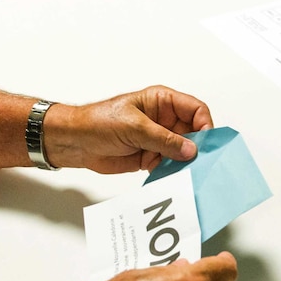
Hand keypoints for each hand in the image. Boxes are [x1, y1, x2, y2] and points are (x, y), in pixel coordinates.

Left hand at [45, 85, 212, 172]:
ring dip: (184, 162)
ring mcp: (159, 139)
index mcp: (162, 102)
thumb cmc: (98, 122)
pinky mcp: (152, 156)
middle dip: (196, 147)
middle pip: (194, 132)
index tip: (205, 142)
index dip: (205, 124)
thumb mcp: (134, 127)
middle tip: (199, 162)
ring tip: (184, 173)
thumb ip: (164, 139)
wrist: (75, 142)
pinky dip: (172, 172)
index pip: (195, 109)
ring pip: (183, 151)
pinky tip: (171, 178)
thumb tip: (190, 149)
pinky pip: (170, 165)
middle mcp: (164, 119)